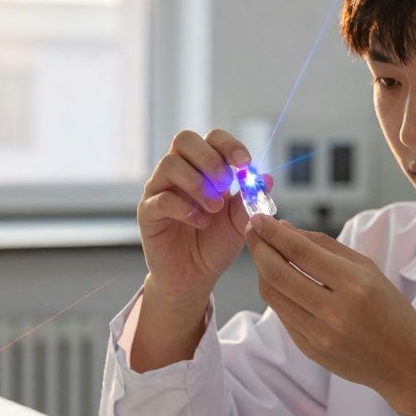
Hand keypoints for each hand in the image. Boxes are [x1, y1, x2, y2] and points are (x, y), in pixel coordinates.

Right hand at [137, 129, 271, 299]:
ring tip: (215, 208)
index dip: (229, 145)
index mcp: (203, 167)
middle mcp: (178, 172)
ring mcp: (159, 189)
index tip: (244, 163)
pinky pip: (161, 199)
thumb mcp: (240, 223)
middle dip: (210, 159)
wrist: (195, 277)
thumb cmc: (214, 244)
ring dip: (198, 184)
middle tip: (226, 184)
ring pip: (170, 165)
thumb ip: (250, 201)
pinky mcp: (148, 212)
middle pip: (184, 140)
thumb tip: (267, 178)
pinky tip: (201, 222)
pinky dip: (185, 209)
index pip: (211, 138)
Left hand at [244, 214, 415, 415]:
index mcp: (354, 285)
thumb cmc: (390, 310)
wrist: (404, 363)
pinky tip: (280, 281)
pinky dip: (277, 294)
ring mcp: (319, 334)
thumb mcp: (368, 269)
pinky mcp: (310, 350)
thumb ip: (326, 246)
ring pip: (273, 296)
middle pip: (278, 274)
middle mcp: (334, 311)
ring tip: (264, 254)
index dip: (274, 233)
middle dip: (259, 248)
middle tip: (252, 231)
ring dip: (262, 271)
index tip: (258, 218)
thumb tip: (287, 229)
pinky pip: (282, 315)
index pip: (301, 252)